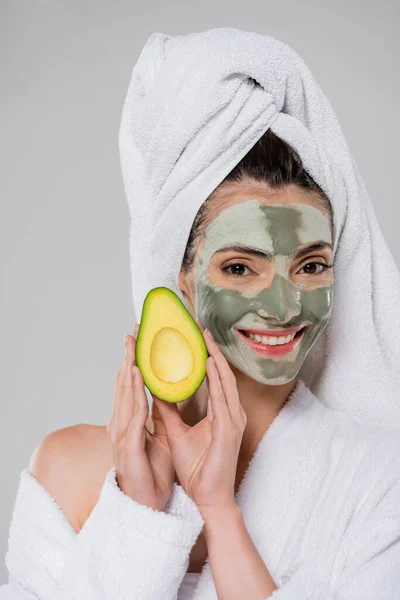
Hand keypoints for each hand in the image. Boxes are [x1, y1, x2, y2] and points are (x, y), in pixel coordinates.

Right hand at [106, 323, 174, 510]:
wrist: (147, 504)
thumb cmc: (151, 472)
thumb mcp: (160, 438)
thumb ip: (160, 416)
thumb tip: (166, 395)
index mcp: (130, 422)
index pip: (131, 387)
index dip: (133, 362)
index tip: (138, 341)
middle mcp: (122, 424)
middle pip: (124, 385)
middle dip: (128, 357)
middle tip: (131, 332)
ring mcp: (122, 434)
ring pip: (125, 394)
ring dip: (129, 368)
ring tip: (133, 346)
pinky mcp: (128, 446)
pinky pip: (132, 414)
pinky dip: (134, 392)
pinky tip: (138, 374)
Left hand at [153, 320, 246, 514]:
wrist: (207, 498)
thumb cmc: (198, 469)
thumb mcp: (176, 433)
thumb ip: (167, 411)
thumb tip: (154, 389)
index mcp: (219, 412)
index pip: (212, 377)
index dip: (203, 354)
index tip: (192, 334)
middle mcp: (229, 412)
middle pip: (220, 373)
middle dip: (210, 348)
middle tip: (198, 325)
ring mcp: (232, 419)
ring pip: (224, 380)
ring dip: (214, 357)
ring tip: (203, 336)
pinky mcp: (230, 429)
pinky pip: (223, 398)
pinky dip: (216, 379)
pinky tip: (209, 363)